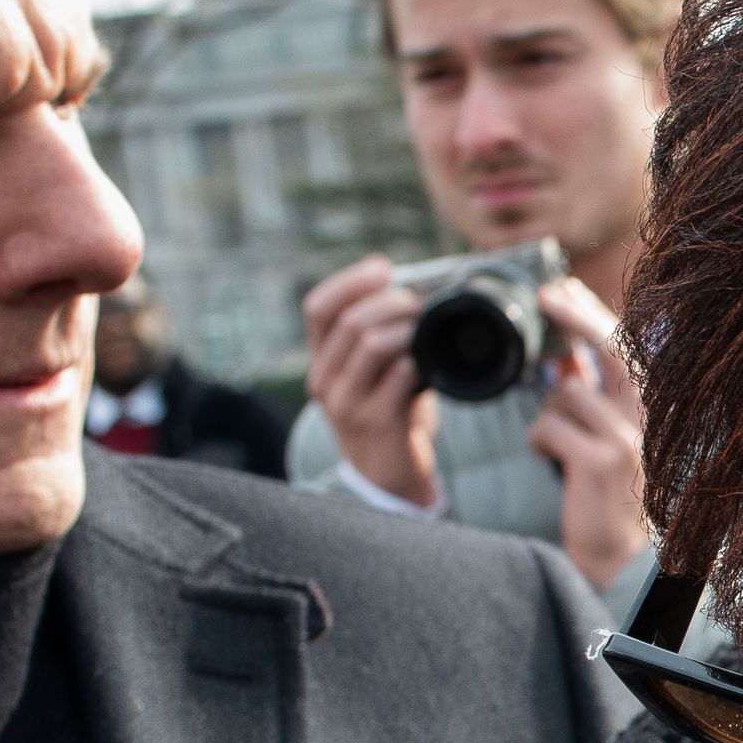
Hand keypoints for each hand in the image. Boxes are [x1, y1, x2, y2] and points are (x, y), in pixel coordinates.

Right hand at [302, 255, 442, 506]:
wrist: (388, 474)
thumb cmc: (390, 412)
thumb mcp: (378, 370)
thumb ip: (384, 333)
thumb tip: (414, 284)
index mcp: (322, 359)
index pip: (317, 307)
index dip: (349, 281)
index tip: (382, 267)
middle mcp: (324, 379)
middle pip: (348, 321)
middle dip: (389, 301)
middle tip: (419, 301)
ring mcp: (345, 403)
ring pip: (368, 344)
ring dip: (403, 328)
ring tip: (425, 328)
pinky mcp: (372, 423)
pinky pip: (394, 379)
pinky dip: (413, 363)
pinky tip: (424, 364)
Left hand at [524, 277, 651, 594]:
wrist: (616, 559)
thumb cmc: (604, 496)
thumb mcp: (602, 439)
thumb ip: (590, 397)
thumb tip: (565, 358)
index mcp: (646, 409)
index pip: (624, 346)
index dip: (593, 313)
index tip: (564, 287)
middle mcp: (644, 418)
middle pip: (608, 347)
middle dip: (574, 315)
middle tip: (544, 294)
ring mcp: (626, 437)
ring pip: (565, 392)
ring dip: (547, 416)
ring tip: (553, 448)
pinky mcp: (601, 460)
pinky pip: (549, 425)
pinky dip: (538, 441)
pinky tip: (547, 460)